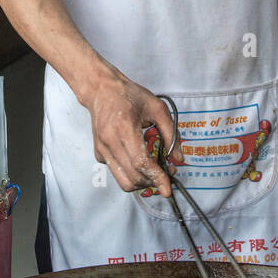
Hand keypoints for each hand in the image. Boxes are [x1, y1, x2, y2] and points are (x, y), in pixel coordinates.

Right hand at [83, 65, 183, 197]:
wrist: (101, 90)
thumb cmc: (129, 95)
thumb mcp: (157, 108)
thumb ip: (171, 133)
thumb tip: (178, 158)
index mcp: (125, 127)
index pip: (140, 162)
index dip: (156, 177)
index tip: (167, 188)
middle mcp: (110, 141)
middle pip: (133, 176)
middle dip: (152, 181)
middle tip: (166, 174)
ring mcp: (102, 149)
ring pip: (123, 181)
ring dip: (141, 182)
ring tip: (153, 171)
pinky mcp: (99, 154)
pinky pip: (117, 172)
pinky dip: (130, 173)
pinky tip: (137, 159)